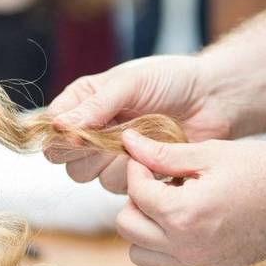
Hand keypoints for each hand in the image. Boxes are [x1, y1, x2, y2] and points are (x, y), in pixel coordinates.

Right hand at [44, 55, 233, 192]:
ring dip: (113, 161)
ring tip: (142, 140)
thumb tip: (61, 126)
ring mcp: (107, 154)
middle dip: (87, 150)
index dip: (62, 135)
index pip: (51, 126)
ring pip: (87, 175)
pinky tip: (154, 154)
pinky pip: (116, 185)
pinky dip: (135, 172)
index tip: (82, 134)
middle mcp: (89, 130)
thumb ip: (96, 105)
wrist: (213, 100)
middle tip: (115, 135)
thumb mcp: (131, 83)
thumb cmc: (171, 80)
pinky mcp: (129, 174)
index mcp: (82, 101)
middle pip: (62, 157)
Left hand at [116, 130, 265, 265]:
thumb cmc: (265, 171)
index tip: (145, 158)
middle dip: (134, 199)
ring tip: (164, 203)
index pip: (136, 192)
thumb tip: (129, 141)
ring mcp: (199, 261)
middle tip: (154, 181)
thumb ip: (163, 153)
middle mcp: (187, 245)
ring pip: (139, 253)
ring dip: (142, 227)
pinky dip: (161, 243)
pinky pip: (166, 262)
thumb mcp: (211, 153)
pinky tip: (180, 219)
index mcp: (185, 213)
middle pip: (128, 226)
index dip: (135, 168)